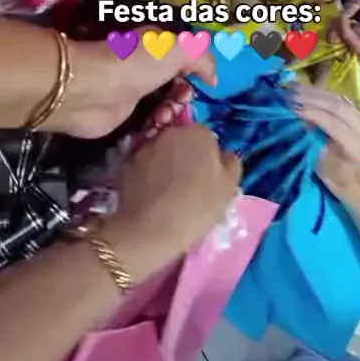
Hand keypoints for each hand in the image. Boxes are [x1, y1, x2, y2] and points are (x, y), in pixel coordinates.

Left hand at [48, 28, 216, 138]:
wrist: (91, 91)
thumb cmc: (135, 65)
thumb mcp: (177, 49)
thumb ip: (202, 57)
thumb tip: (213, 79)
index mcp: (157, 45)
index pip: (186, 59)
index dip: (198, 72)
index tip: (205, 86)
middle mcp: (146, 67)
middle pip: (178, 84)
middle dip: (185, 96)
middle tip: (182, 103)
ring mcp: (134, 92)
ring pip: (166, 105)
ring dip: (172, 113)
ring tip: (165, 118)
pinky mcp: (125, 115)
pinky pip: (151, 123)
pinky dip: (158, 127)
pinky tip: (157, 129)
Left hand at [107, 124, 241, 276]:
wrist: (151, 228)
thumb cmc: (197, 206)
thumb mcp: (229, 187)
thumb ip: (231, 163)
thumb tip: (224, 155)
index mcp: (199, 132)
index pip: (209, 138)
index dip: (210, 158)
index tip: (210, 178)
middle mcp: (171, 132)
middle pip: (184, 141)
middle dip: (188, 156)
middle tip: (191, 184)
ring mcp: (147, 146)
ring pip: (164, 151)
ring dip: (168, 164)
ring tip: (171, 191)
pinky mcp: (128, 162)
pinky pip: (147, 165)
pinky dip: (151, 174)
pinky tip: (154, 195)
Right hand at [294, 84, 359, 195]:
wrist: (353, 177)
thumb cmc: (334, 175)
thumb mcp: (319, 161)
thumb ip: (312, 138)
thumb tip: (300, 116)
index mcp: (357, 148)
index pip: (335, 125)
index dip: (314, 114)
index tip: (293, 108)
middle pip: (339, 108)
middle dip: (313, 99)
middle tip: (292, 94)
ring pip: (340, 100)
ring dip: (317, 93)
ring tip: (296, 88)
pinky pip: (341, 99)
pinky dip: (323, 94)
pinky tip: (308, 90)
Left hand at [335, 6, 359, 66]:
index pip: (356, 44)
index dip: (345, 31)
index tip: (344, 14)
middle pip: (347, 47)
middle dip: (338, 31)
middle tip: (336, 12)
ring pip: (350, 46)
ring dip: (342, 31)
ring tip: (343, 13)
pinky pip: (356, 44)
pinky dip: (349, 32)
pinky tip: (352, 19)